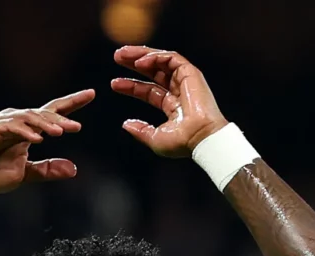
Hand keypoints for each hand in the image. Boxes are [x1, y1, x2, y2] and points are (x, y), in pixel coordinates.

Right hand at [0, 91, 92, 194]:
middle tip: (77, 127)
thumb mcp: (23, 174)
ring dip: (45, 124)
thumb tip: (75, 169)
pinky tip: (37, 139)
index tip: (91, 94)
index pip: (52, 112)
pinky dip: (24, 132)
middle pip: (43, 113)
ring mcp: (1, 124)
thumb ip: (46, 170)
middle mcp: (16, 122)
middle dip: (61, 117)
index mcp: (26, 131)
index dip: (71, 103)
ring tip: (62, 132)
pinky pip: (9, 128)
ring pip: (28, 118)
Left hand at [111, 45, 229, 157]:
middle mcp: (179, 92)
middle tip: (117, 57)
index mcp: (173, 107)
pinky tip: (140, 62)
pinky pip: (171, 58)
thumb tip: (126, 124)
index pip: (149, 91)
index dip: (131, 86)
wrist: (200, 137)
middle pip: (154, 72)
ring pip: (161, 61)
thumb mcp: (156, 138)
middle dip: (135, 63)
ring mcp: (186, 82)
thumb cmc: (182, 142)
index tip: (114, 83)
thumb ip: (141, 131)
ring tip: (122, 54)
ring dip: (142, 54)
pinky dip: (155, 57)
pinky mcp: (191, 73)